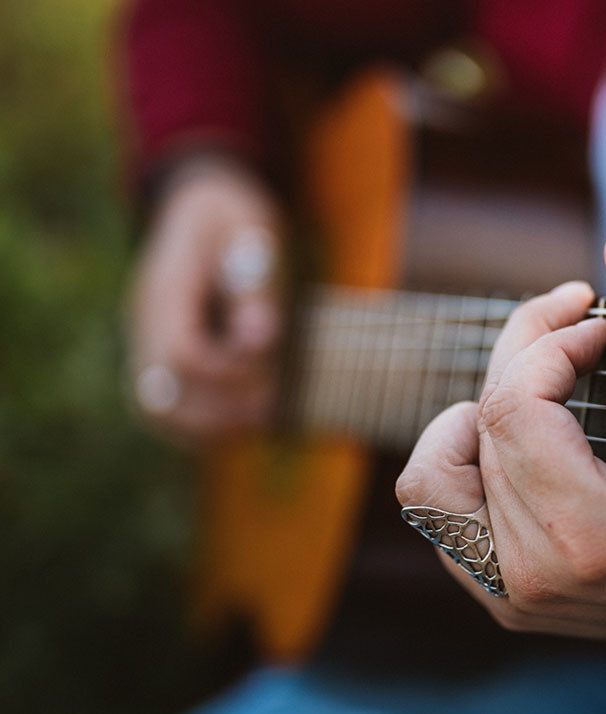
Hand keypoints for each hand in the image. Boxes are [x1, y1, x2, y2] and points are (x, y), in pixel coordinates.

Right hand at [127, 156, 283, 444]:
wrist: (194, 201)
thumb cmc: (232, 214)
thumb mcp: (251, 232)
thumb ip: (255, 284)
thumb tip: (260, 337)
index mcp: (167, 289)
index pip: (182, 353)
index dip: (228, 374)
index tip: (269, 373)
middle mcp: (144, 321)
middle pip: (159, 396)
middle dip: (217, 414)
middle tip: (268, 407)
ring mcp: (144, 340)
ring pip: (153, 410)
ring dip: (204, 428)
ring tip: (256, 418)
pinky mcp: (155, 354)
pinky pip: (161, 406)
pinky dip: (196, 424)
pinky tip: (239, 416)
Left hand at [397, 229, 605, 668]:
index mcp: (592, 537)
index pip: (514, 409)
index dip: (547, 343)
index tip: (597, 325)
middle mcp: (536, 574)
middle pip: (481, 424)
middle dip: (524, 351)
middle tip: (571, 323)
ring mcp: (513, 593)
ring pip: (438, 467)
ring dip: (485, 405)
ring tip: (536, 381)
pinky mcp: (505, 597)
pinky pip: (438, 510)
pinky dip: (462, 458)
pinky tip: (511, 435)